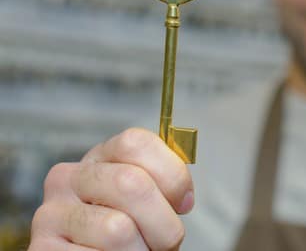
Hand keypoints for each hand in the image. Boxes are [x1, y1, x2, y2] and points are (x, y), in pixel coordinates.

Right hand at [28, 128, 193, 250]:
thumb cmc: (137, 230)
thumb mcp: (151, 198)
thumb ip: (164, 182)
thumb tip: (181, 192)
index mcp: (101, 156)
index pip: (136, 143)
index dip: (171, 174)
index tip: (183, 203)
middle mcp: (69, 177)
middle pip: (131, 182)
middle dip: (163, 220)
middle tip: (166, 238)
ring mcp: (51, 213)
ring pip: (118, 228)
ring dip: (142, 249)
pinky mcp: (43, 249)